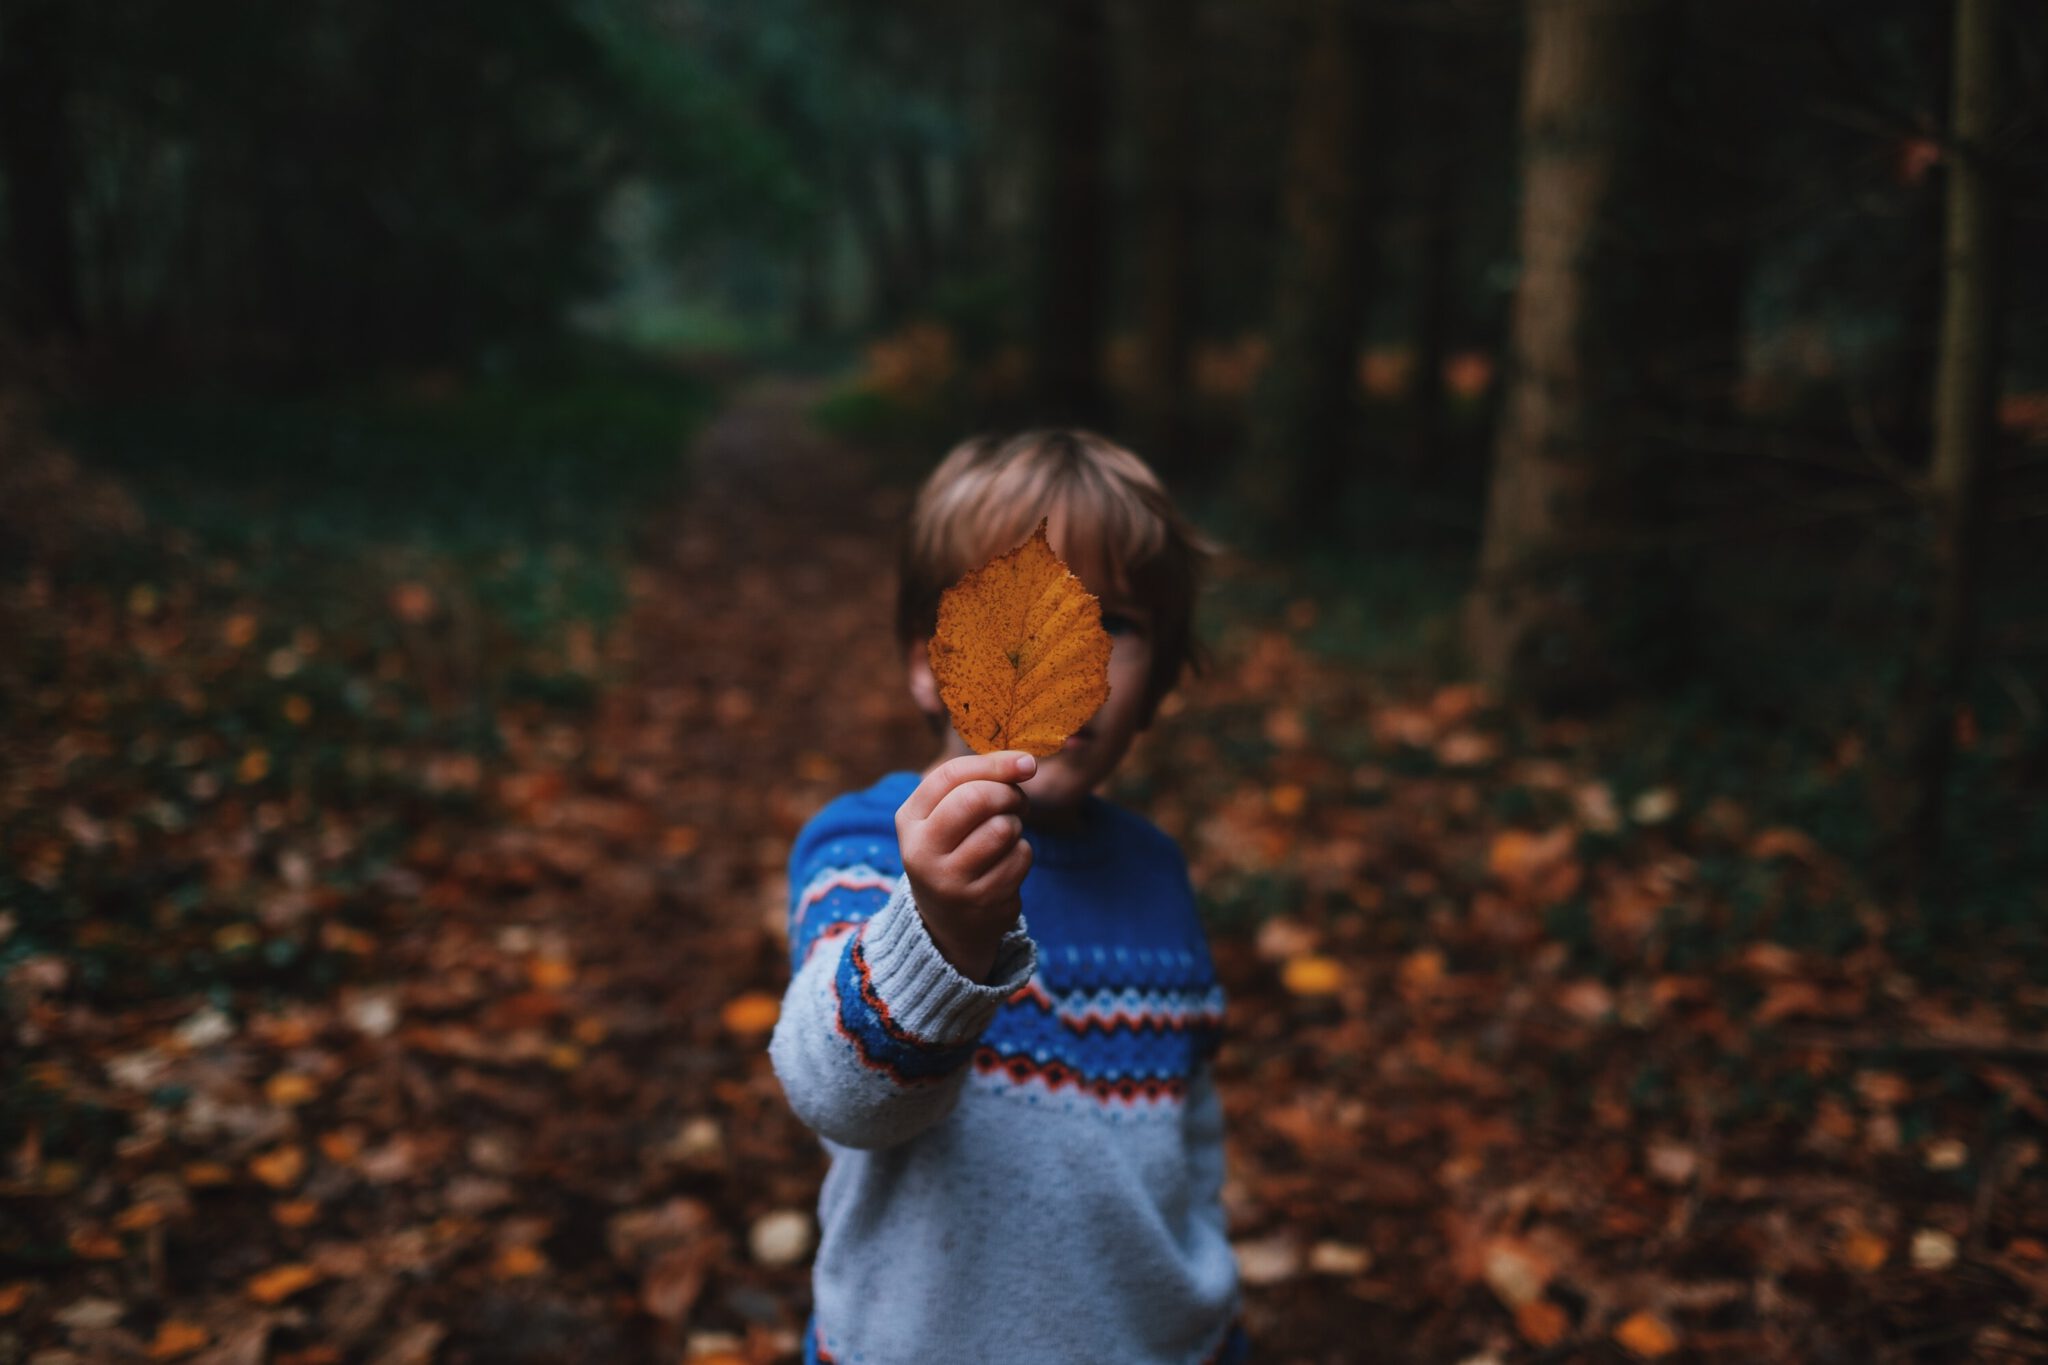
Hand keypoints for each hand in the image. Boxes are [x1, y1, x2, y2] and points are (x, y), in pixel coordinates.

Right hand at [895, 751, 1036, 981]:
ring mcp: (951, 881)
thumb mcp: (945, 815)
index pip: (950, 776)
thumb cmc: (953, 850)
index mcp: (910, 820)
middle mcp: (922, 852)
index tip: (1025, 762)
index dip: (994, 764)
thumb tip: (1025, 762)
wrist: (948, 922)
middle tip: (1017, 801)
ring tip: (1005, 834)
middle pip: (976, 799)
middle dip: (1008, 793)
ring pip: (1002, 828)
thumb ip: (976, 782)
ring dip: (1015, 826)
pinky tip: (1006, 863)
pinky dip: (1022, 853)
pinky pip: (1020, 858)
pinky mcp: (981, 902)